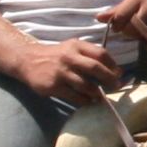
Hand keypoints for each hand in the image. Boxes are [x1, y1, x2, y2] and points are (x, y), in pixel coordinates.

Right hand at [9, 34, 126, 105]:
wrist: (28, 60)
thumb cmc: (56, 56)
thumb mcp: (72, 48)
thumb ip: (90, 56)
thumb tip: (114, 70)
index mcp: (76, 46)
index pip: (100, 53)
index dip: (112, 65)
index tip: (119, 74)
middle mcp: (69, 57)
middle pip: (95, 68)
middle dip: (109, 79)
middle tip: (116, 86)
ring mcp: (61, 72)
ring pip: (86, 85)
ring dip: (97, 93)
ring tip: (100, 96)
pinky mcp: (54, 86)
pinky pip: (74, 96)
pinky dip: (84, 100)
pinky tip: (88, 101)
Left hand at [97, 0, 146, 52]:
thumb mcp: (139, 10)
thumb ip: (119, 13)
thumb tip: (98, 17)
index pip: (117, 16)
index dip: (119, 27)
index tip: (127, 29)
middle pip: (126, 26)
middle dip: (132, 34)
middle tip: (143, 31)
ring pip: (139, 33)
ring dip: (144, 39)